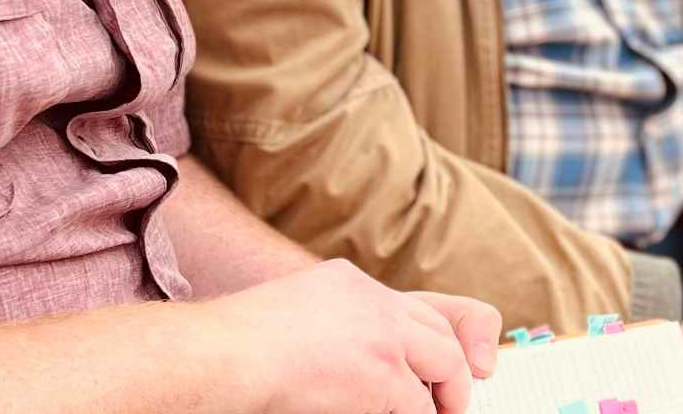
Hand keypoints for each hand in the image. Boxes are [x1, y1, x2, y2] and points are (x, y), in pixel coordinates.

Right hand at [210, 259, 499, 413]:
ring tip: (443, 413)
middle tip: (453, 399)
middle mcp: (375, 300)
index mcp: (349, 281)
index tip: (435, 363)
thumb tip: (341, 357)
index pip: (410, 307)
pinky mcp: (386, 374)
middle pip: (439, 330)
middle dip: (452, 365)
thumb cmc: (238, 344)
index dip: (429, 338)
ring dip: (444, 397)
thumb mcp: (293, 308)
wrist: (230, 353)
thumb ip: (328, 318)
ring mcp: (385, 334)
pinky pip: (419, 405)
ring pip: (445, 365)